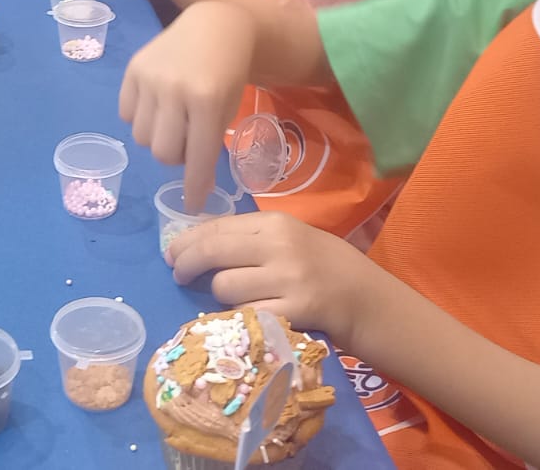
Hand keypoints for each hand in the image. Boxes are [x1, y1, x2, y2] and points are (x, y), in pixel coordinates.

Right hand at [120, 1, 253, 210]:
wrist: (215, 25)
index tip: (192, 205)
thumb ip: (209, 143)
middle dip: (175, 156)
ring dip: (157, 137)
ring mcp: (149, 78)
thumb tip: (193, 188)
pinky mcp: (132, 69)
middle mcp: (174, 89)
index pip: (197, 157)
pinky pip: (125, 114)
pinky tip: (156, 103)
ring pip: (140, 137)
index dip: (194, 186)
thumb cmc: (228, 71)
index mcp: (206, 100)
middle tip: (188, 140)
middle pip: (162, 152)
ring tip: (173, 120)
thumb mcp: (228, 107)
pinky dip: (140, 118)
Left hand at [166, 211, 375, 343]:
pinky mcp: (294, 311)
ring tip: (225, 298)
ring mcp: (288, 279)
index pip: (217, 227)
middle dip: (187, 265)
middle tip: (179, 275)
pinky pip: (246, 315)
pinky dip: (236, 317)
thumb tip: (198, 243)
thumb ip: (250, 237)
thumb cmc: (323, 266)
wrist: (367, 298)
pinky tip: (240, 317)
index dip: (187, 241)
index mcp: (277, 222)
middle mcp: (280, 246)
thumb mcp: (291, 238)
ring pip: (224, 287)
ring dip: (216, 296)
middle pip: (213, 252)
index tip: (172, 253)